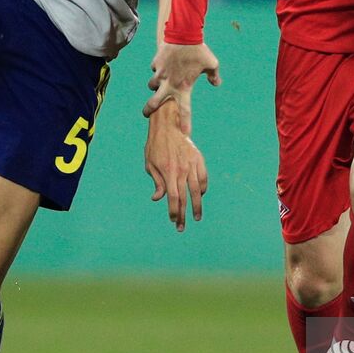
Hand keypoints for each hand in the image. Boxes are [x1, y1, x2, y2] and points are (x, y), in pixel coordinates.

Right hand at [143, 41, 220, 133]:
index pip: (185, 110)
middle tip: (147, 114)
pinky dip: (158, 70)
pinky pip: (154, 69)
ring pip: (151, 85)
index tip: (185, 134)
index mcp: (184, 87)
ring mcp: (160, 74)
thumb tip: (216, 84)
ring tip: (160, 82)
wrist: (184, 33)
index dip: (185, 123)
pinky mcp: (156, 63)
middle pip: (154, 103)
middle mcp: (169, 83)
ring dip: (155, 86)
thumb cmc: (199, 50)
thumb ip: (214, 76)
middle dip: (149, 110)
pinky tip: (164, 65)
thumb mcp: (212, 64)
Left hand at [144, 102, 207, 231]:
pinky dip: (203, 188)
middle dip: (184, 215)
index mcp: (168, 172)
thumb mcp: (150, 164)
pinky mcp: (198, 159)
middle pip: (185, 198)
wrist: (168, 125)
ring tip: (197, 217)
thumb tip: (157, 198)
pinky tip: (200, 195)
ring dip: (197, 205)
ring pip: (197, 190)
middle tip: (182, 227)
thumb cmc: (155, 145)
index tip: (173, 220)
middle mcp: (182, 170)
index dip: (174, 211)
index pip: (173, 198)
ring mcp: (192, 164)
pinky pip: (203, 177)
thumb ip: (157, 182)